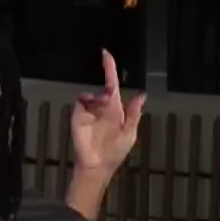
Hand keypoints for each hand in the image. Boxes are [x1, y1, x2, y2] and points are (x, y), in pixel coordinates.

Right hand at [70, 50, 146, 173]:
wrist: (98, 166)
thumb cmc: (115, 151)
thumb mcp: (129, 133)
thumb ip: (134, 113)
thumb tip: (142, 94)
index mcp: (115, 108)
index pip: (112, 84)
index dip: (109, 69)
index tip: (105, 54)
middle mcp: (101, 106)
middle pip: (103, 90)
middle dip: (107, 95)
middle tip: (109, 107)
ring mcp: (88, 110)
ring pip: (91, 95)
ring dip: (98, 102)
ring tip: (101, 119)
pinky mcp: (77, 116)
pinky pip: (80, 103)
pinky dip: (85, 105)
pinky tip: (90, 116)